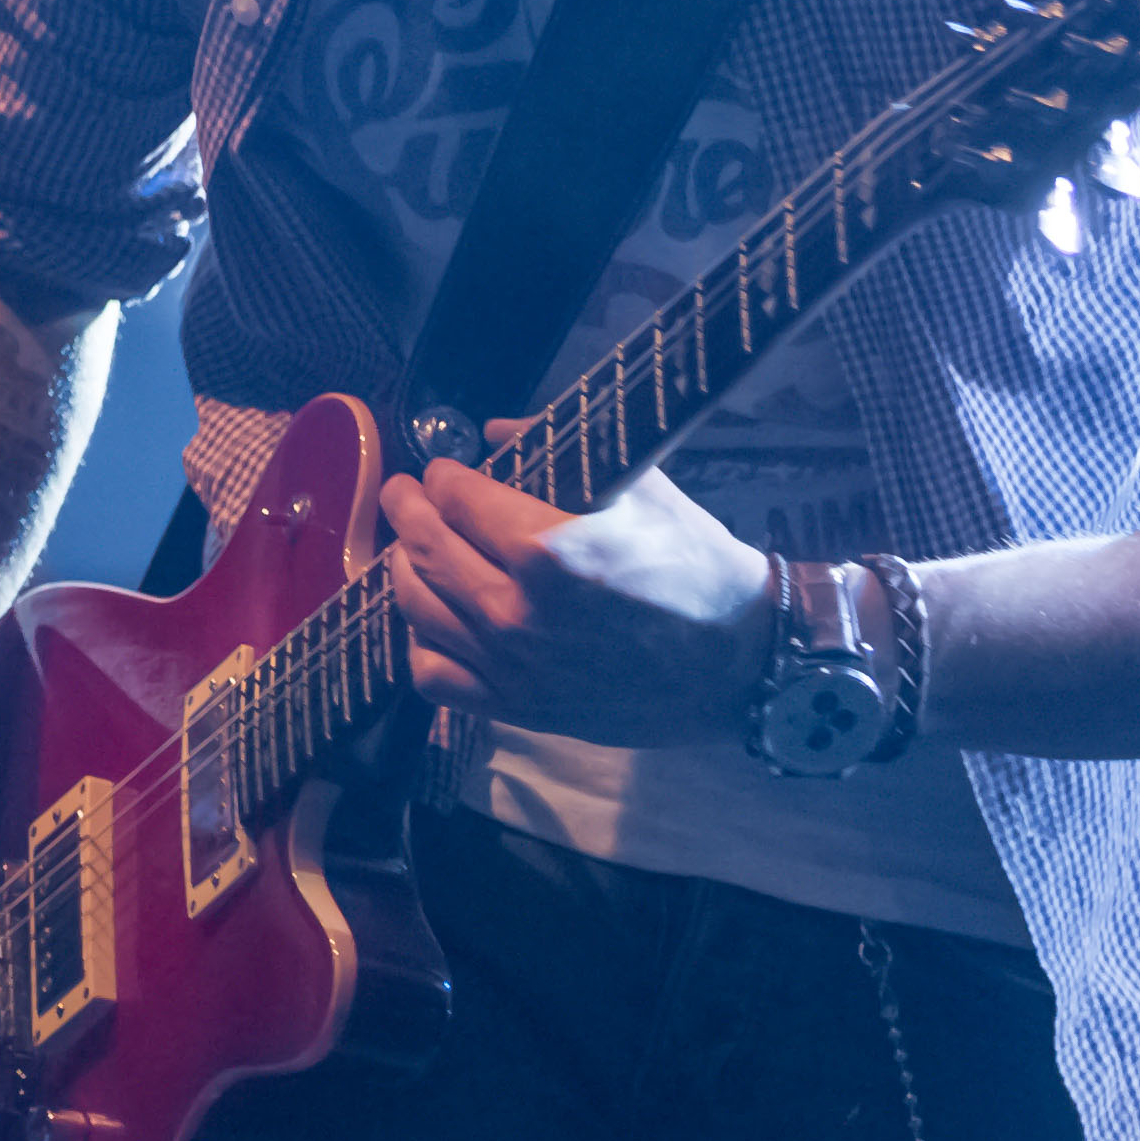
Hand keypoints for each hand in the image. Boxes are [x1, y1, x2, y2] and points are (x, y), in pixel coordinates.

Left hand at [375, 447, 784, 746]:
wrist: (737, 662)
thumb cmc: (693, 564)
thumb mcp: (640, 487)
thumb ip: (558, 449)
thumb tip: (490, 431)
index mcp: (548, 549)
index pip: (459, 497)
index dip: (443, 475)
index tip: (443, 468)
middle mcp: (516, 610)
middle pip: (425, 547)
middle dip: (406, 508)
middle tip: (403, 491)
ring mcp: (511, 666)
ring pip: (416, 608)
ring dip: (403, 568)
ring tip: (408, 548)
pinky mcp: (517, 708)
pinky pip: (434, 676)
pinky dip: (420, 643)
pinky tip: (431, 621)